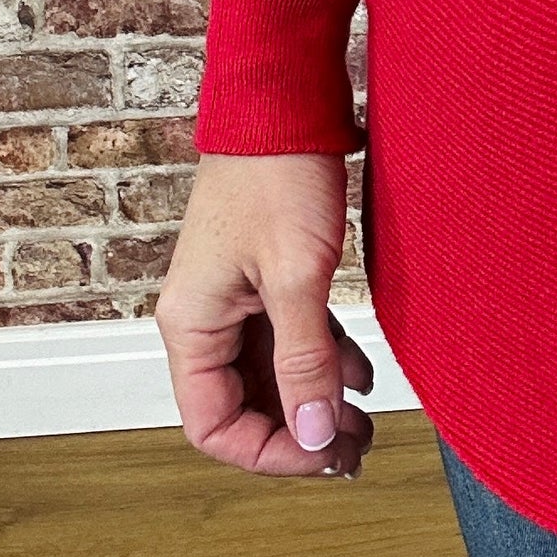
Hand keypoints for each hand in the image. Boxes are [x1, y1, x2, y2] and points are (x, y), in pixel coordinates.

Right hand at [157, 151, 376, 477]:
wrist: (284, 101)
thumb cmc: (279, 174)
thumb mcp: (297, 275)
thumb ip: (305, 359)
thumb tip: (315, 437)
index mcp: (191, 325)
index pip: (214, 426)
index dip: (271, 452)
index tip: (327, 456)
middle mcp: (204, 318)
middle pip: (242, 406)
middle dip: (299, 434)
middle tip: (357, 452)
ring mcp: (233, 298)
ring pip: (269, 375)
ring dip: (314, 402)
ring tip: (366, 425)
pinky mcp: (263, 276)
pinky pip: (286, 339)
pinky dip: (321, 361)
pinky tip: (361, 373)